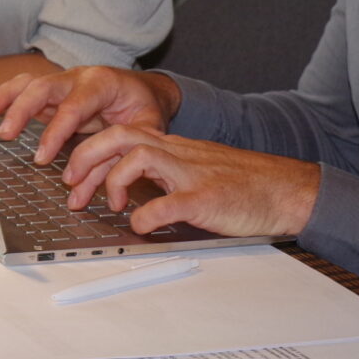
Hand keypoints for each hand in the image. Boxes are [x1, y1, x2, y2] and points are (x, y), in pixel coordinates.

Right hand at [0, 63, 178, 160]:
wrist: (143, 89)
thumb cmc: (143, 108)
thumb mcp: (146, 129)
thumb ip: (123, 155)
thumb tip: (104, 192)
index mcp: (102, 83)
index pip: (74, 106)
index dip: (55, 132)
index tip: (42, 157)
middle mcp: (77, 77)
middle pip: (43, 87)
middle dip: (22, 111)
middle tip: (7, 135)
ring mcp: (61, 81)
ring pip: (27, 83)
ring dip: (3, 98)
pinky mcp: (50, 91)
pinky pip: (22, 89)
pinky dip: (2, 98)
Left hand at [58, 125, 319, 236]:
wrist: (287, 190)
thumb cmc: (244, 185)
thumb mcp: (196, 171)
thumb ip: (163, 176)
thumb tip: (127, 192)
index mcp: (174, 148)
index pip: (122, 132)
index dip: (89, 150)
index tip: (72, 175)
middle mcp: (178, 153)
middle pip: (121, 134)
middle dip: (86, 155)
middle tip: (71, 184)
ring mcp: (192, 174)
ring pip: (140, 155)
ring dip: (114, 180)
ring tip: (111, 204)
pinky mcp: (207, 199)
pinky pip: (168, 203)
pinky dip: (147, 216)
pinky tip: (141, 226)